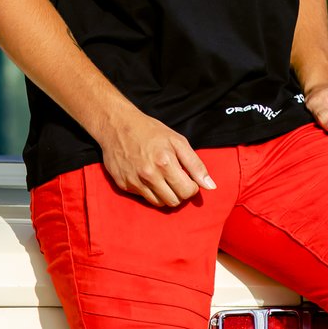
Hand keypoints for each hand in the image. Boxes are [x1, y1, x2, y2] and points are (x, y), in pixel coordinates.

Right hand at [98, 105, 216, 208]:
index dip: (192, 187)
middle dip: (179, 193)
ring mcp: (134, 182)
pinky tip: (147, 176)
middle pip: (174, 201)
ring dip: (165, 195)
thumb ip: (196, 165)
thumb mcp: (178, 141)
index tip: (188, 178)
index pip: (187, 192)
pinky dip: (149, 191)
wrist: (117, 125)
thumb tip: (210, 186)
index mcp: (165, 163)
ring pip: (158, 203)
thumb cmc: (150, 131)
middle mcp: (149, 175)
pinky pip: (143, 197)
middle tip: (176, 179)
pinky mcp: (123, 185)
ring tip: (163, 179)